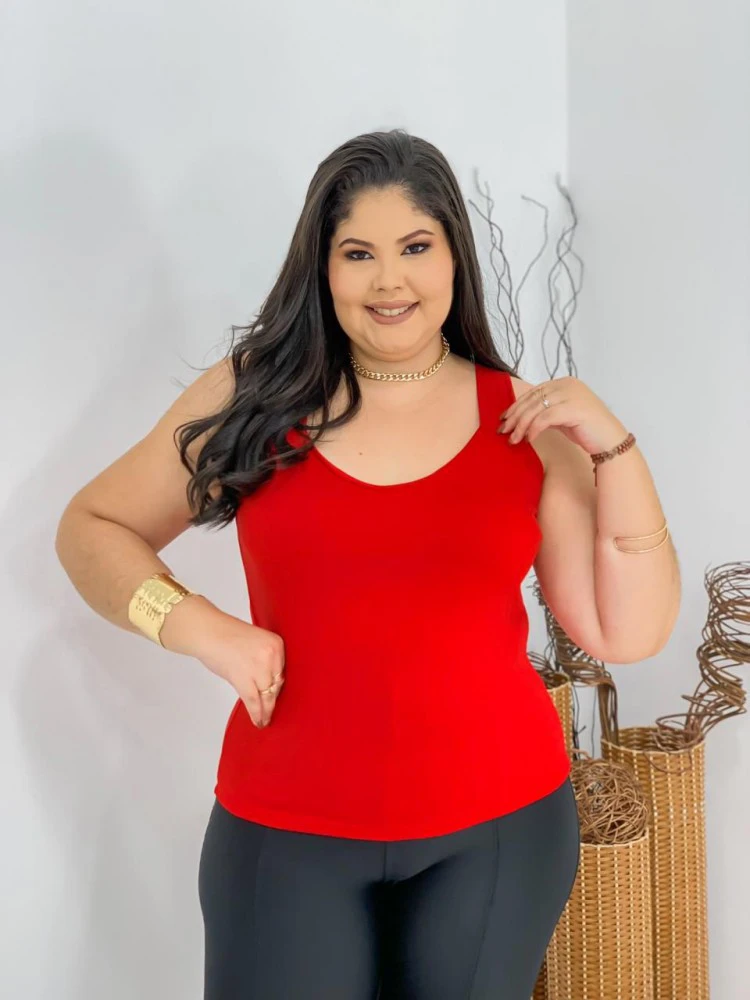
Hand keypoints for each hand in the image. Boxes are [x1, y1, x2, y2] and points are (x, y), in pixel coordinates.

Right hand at [163, 601, 284, 728]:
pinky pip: (254, 701)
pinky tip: (259, 722)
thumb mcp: (256, 642)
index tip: (275, 694)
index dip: (277, 685)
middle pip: (277, 683)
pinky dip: (257, 714)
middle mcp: (271, 654)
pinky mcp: (244, 678)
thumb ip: (265, 659)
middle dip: (272, 698)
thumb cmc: (226, 636)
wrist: (207, 632)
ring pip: (268, 695)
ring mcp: (259, 666)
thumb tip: (268, 682)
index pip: (282, 670)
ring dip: (266, 711)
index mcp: (276, 643)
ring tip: (265, 720)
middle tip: (271, 710)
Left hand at [497, 376, 628, 454]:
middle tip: (503, 430)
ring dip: (521, 426)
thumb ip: (545, 411)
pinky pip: (545, 418)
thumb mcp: (562, 416)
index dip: (517, 405)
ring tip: (513, 439)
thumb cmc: (587, 430)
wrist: (610, 441)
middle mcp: (568, 385)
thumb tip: (520, 417)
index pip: (534, 392)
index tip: (504, 418)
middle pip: (532, 399)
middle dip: (515, 416)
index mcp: (565, 383)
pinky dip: (533, 429)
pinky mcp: (573, 409)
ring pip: (536, 409)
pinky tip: (528, 439)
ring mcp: (571, 395)